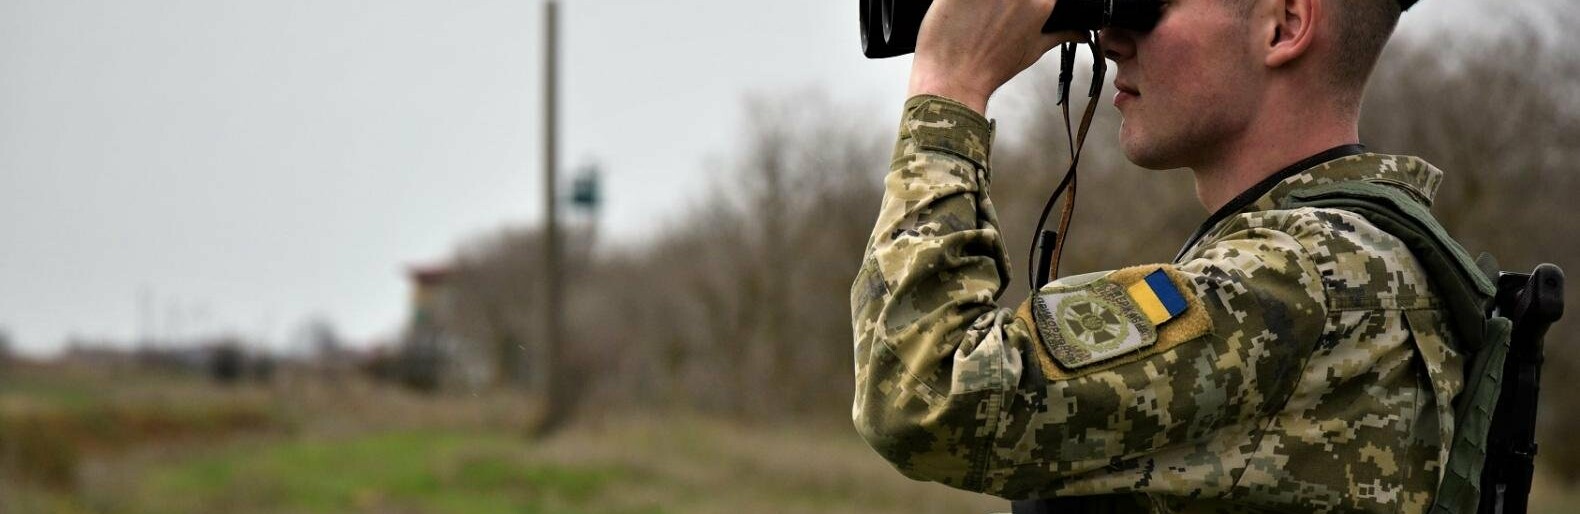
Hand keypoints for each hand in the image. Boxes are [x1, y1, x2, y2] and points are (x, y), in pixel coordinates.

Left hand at [907, 0, 1086, 114]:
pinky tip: (962, 11)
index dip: (1026, 2)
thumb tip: (1081, 33)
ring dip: (986, 0)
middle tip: (994, 13)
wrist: (954, 80)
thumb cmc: (990, 69)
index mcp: (1040, 3)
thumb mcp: (1032, 51)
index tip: (1014, 9)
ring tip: (977, 13)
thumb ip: (1060, 35)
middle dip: (1003, 2)